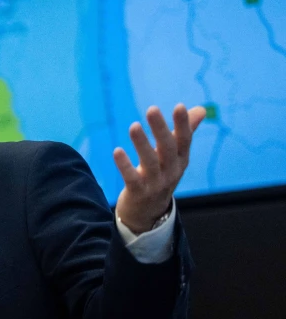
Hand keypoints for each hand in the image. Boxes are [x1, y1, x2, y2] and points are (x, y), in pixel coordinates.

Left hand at [114, 104, 205, 233]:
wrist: (148, 212)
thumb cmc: (161, 176)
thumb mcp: (175, 157)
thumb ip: (185, 133)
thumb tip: (201, 110)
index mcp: (181, 160)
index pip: (184, 140)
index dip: (183, 124)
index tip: (179, 106)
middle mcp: (171, 172)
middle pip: (168, 149)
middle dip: (161, 129)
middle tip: (152, 109)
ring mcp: (156, 184)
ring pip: (150, 162)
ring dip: (142, 144)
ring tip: (133, 126)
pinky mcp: (139, 193)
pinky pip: (132, 178)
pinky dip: (125, 165)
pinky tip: (117, 151)